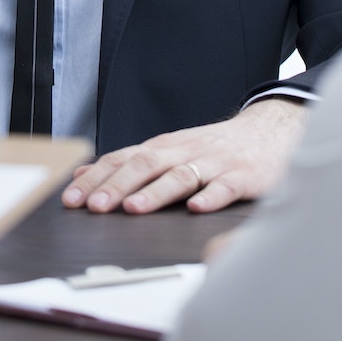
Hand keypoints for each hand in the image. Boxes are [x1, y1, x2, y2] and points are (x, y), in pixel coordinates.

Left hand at [60, 98, 306, 214]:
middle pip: (145, 165)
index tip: (72, 200)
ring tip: (134, 208)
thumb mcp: (168, 151)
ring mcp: (213, 164)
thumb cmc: (213, 149)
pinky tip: (197, 208)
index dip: (96, 180)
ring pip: (180, 176)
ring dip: (155, 192)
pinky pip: (225, 187)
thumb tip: (84, 176)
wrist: (270, 132)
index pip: (122, 160)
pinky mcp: (242, 177)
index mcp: (163, 149)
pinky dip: (211, 196)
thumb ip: (129, 164)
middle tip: (95, 207)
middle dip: (117, 187)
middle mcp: (183, 152)